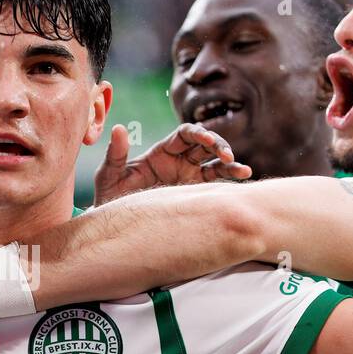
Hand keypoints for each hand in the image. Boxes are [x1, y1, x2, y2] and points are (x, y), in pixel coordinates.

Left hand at [94, 122, 251, 205]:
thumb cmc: (110, 197)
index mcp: (162, 152)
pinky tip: (244, 176)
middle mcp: (179, 161)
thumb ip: (115, 154)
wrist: (118, 224)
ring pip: (215, 163)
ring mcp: (190, 177)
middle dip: (218, 146)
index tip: (206, 140)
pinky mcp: (196, 193)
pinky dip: (230, 178)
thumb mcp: (109, 176)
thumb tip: (118, 129)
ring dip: (229, 163)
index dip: (198, 134)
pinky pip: (216, 183)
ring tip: (242, 170)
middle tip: (225, 155)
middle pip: (205, 145)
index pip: (185, 135)